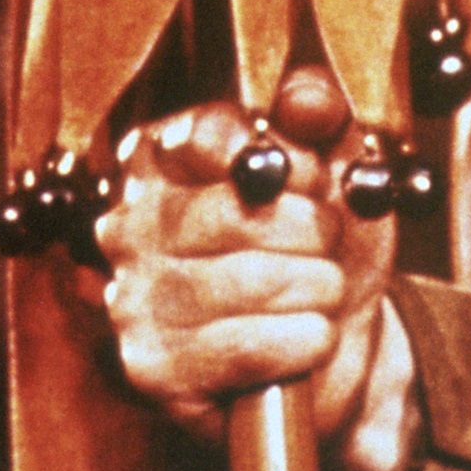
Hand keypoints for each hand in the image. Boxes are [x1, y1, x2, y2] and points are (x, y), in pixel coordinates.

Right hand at [91, 65, 415, 470]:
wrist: (334, 344)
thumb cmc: (324, 248)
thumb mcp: (338, 168)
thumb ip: (323, 118)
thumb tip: (306, 101)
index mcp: (165, 161)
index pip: (209, 134)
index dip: (286, 159)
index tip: (314, 178)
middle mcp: (131, 226)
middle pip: (240, 213)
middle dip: (315, 232)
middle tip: (326, 246)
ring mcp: (135, 299)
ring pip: (253, 282)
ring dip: (318, 290)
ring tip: (319, 293)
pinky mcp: (154, 370)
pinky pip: (251, 346)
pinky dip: (305, 340)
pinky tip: (308, 336)